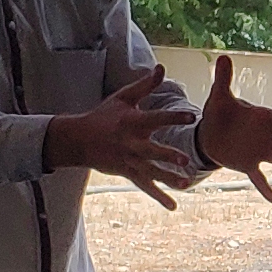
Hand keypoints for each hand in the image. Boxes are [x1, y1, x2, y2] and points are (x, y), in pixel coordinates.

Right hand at [45, 64, 193, 207]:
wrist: (78, 139)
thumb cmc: (104, 115)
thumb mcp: (123, 98)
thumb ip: (145, 85)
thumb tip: (161, 67)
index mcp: (132, 122)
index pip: (156, 118)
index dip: (174, 117)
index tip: (192, 116)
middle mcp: (131, 143)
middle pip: (152, 150)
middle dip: (168, 155)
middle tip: (185, 160)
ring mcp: (129, 160)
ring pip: (150, 172)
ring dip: (168, 179)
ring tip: (186, 184)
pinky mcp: (127, 172)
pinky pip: (144, 186)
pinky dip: (158, 196)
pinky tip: (173, 205)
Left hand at [193, 56, 271, 201]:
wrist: (210, 133)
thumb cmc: (220, 112)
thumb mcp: (219, 96)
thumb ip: (223, 79)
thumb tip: (223, 56)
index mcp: (263, 117)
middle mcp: (266, 135)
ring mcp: (260, 151)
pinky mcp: (249, 164)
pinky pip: (259, 178)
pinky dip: (266, 188)